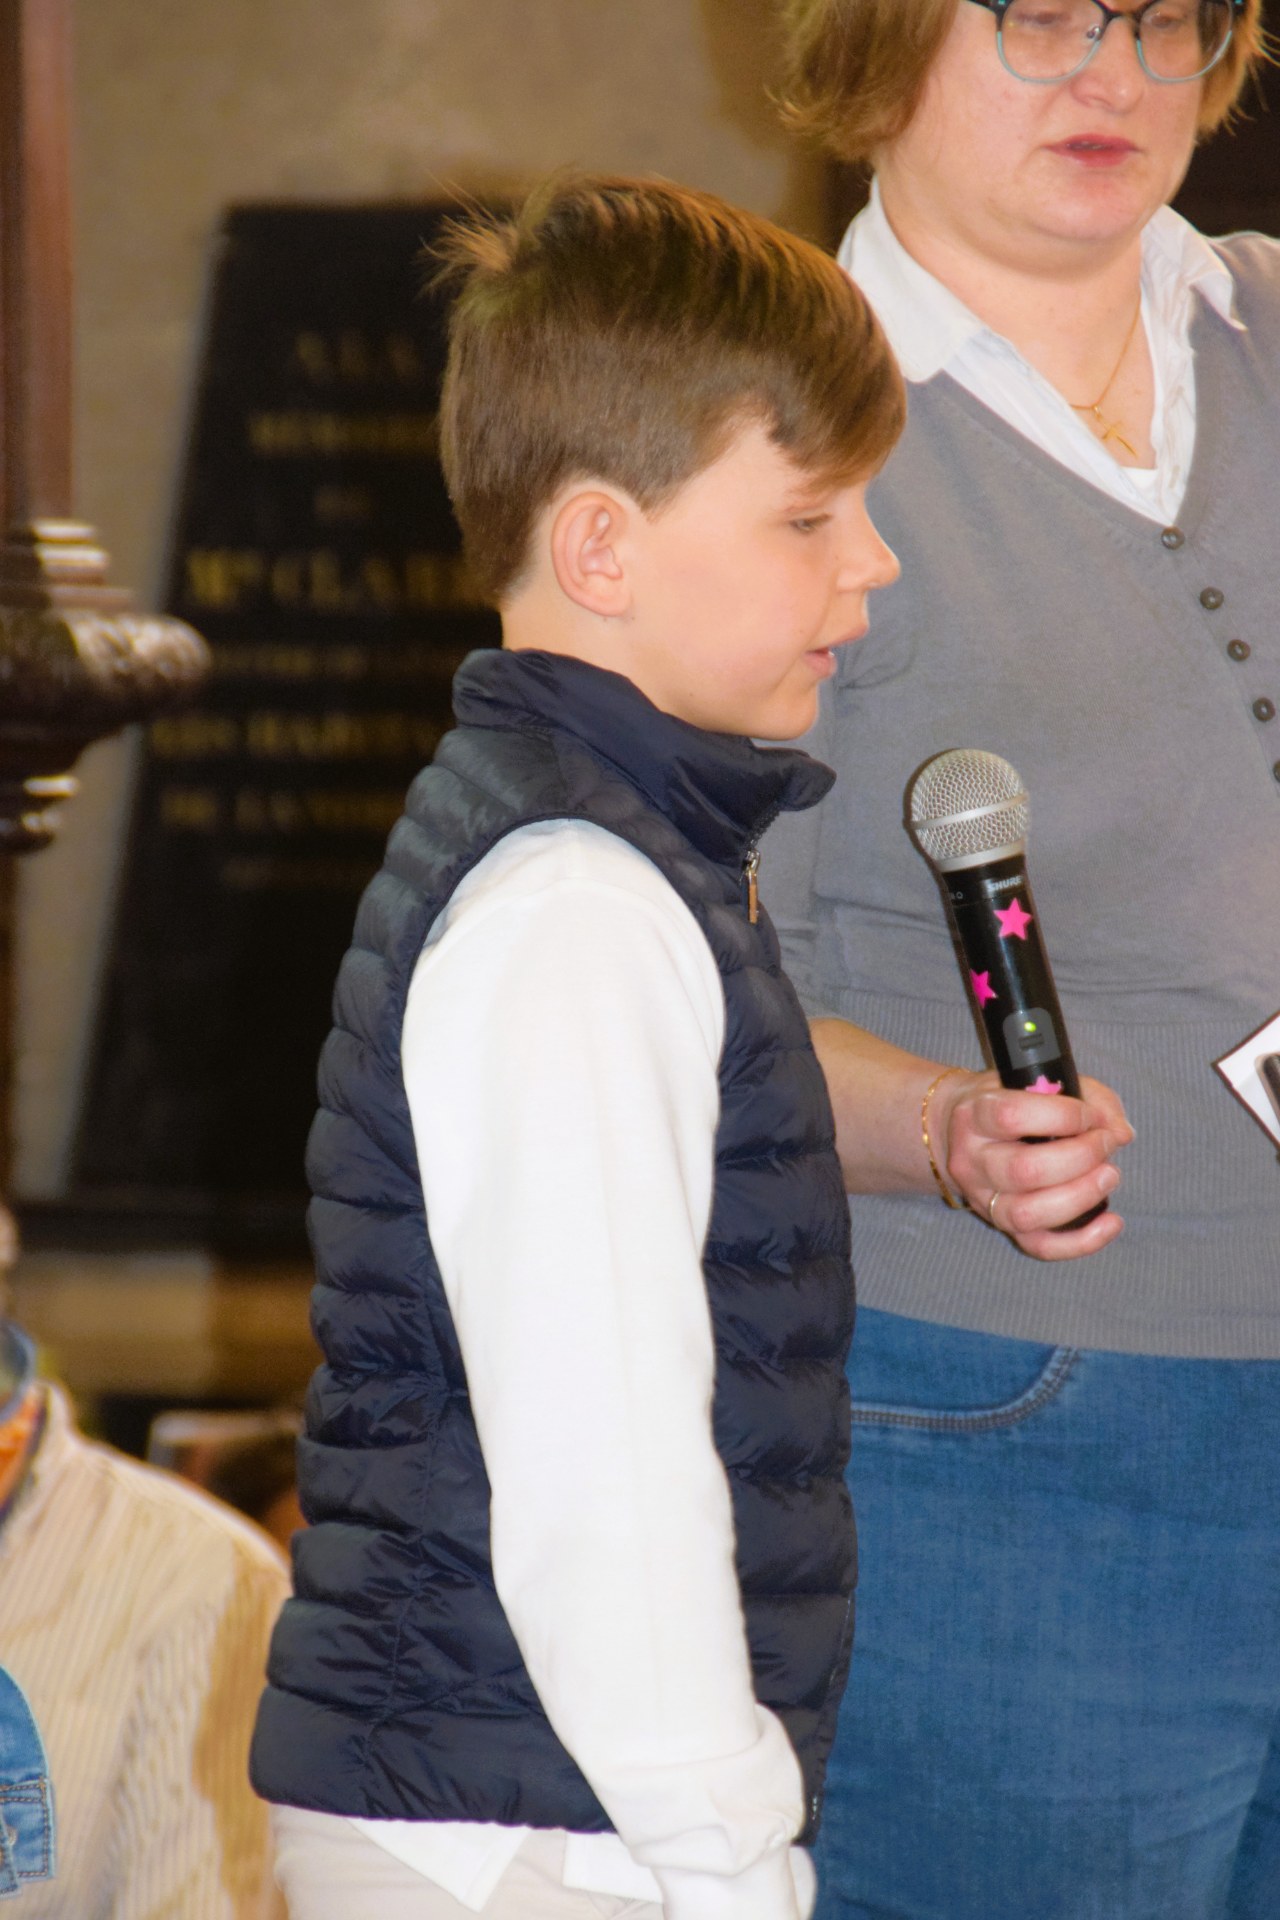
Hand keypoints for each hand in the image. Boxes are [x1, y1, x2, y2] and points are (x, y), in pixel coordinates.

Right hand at [931, 1069, 1132, 1260]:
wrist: (959, 1133)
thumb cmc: (1010, 1102)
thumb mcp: (1039, 1082)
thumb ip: (1088, 1097)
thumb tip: (1120, 1133)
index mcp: (975, 1116)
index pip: (1012, 1116)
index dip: (1063, 1116)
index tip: (1091, 1115)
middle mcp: (972, 1161)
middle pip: (1025, 1170)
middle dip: (1081, 1156)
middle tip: (1107, 1143)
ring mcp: (984, 1199)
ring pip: (1029, 1213)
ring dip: (1082, 1196)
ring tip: (1109, 1175)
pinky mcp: (1003, 1226)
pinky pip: (1040, 1246)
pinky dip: (1082, 1242)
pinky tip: (1112, 1222)